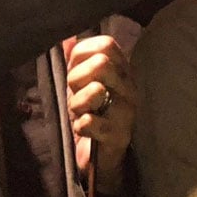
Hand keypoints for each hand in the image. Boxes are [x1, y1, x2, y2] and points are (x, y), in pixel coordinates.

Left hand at [65, 35, 135, 193]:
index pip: (105, 44)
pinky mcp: (119, 135)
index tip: (75, 72)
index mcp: (122, 70)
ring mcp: (127, 111)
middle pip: (102, 63)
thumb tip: (66, 37)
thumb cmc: (91, 114)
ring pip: (96, 90)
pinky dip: (80, 125)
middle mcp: (129, 87)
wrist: (101, 158)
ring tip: (80, 113)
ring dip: (77, 104)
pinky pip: (90, 122)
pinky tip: (84, 130)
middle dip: (77, 78)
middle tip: (75, 94)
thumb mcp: (81, 83)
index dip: (80, 56)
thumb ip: (76, 59)